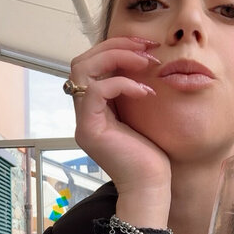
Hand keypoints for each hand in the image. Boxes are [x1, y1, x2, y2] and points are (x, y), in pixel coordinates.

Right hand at [68, 36, 171, 226]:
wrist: (151, 188)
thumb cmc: (152, 156)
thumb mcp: (143, 114)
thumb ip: (133, 91)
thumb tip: (142, 62)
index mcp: (95, 108)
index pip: (92, 63)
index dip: (116, 47)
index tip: (146, 46)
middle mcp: (84, 112)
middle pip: (81, 61)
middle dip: (115, 46)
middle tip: (147, 48)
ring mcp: (83, 121)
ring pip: (83, 70)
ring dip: (117, 58)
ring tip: (146, 63)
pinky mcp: (89, 130)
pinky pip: (97, 91)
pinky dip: (122, 84)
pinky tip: (146, 93)